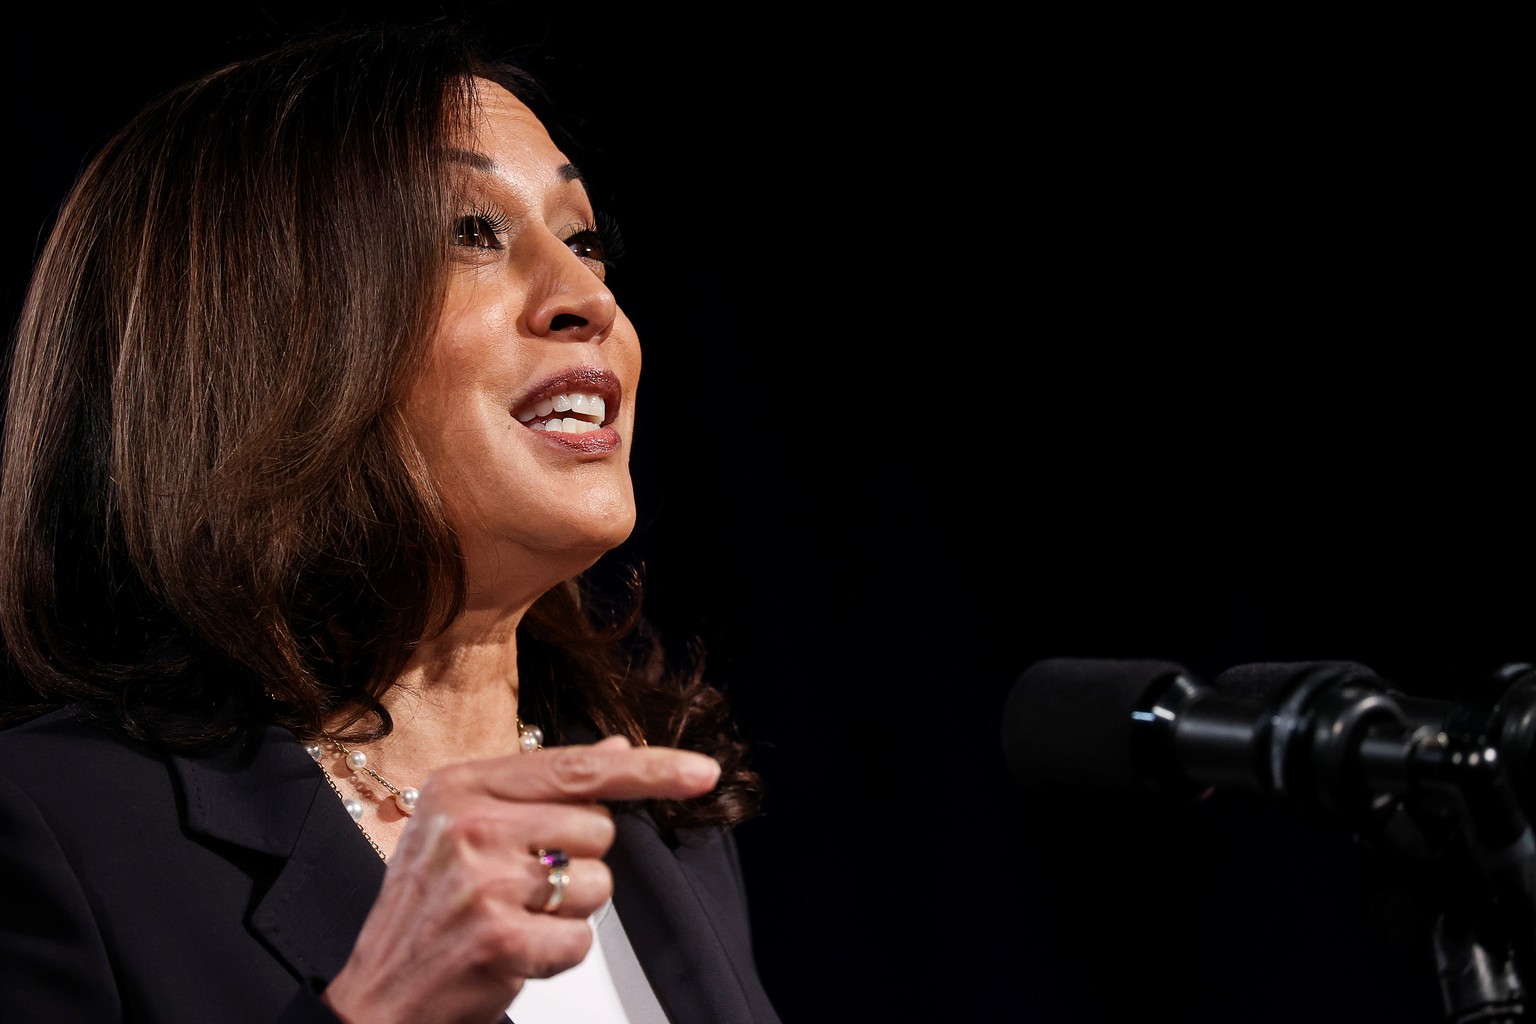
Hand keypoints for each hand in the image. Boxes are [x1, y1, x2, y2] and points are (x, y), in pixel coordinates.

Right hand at [321, 736, 719, 1023]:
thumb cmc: (427, 908)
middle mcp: (469, 824)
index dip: (649, 769)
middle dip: (577, 863)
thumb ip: (543, 787)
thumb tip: (616, 749)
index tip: (702, 773)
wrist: (379, 997)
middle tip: (520, 887)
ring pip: (597, 886)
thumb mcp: (465, 826)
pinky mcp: (498, 938)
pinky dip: (557, 956)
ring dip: (568, 913)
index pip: (578, 767)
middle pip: (597, 829)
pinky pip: (581, 941)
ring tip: (512, 919)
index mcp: (461, 784)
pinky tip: (513, 953)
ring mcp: (482, 881)